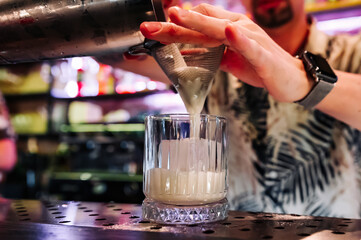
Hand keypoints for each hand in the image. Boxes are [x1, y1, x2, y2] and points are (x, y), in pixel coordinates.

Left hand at [140, 4, 312, 102]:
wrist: (291, 79)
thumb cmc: (259, 67)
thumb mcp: (229, 60)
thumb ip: (209, 54)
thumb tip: (185, 53)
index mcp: (227, 30)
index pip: (196, 23)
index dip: (173, 27)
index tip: (150, 32)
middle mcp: (237, 28)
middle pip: (202, 23)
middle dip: (173, 24)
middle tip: (147, 27)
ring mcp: (250, 39)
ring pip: (220, 29)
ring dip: (198, 23)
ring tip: (176, 16)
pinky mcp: (263, 54)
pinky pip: (249, 45)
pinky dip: (238, 39)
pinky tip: (227, 31)